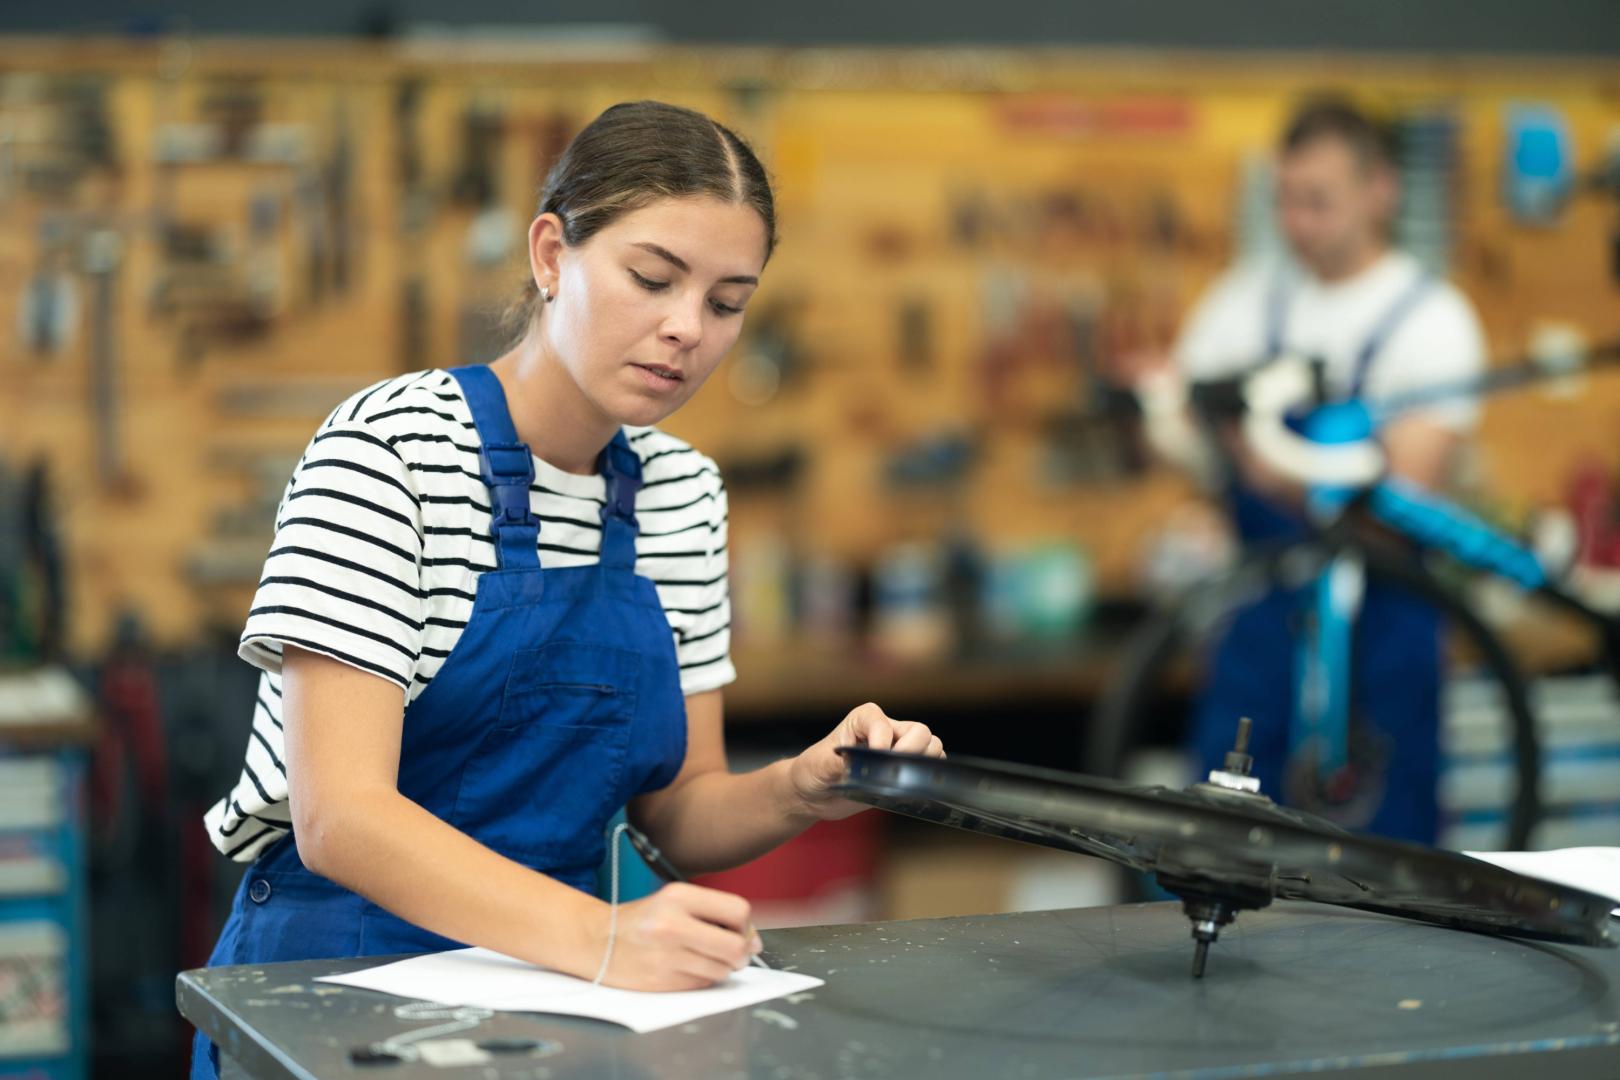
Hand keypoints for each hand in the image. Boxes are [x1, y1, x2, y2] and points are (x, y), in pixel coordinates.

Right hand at [593, 882, 761, 991]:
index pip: (737, 910)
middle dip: (741, 953)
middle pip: (736, 946)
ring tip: (701, 958)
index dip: (746, 926)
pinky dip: (701, 979)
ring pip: (722, 969)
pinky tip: (684, 968)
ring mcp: (666, 955)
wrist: (596, 941)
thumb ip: (715, 914)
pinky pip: (702, 984)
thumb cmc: (642, 921)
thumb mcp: (674, 901)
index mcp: (678, 896)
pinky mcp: (661, 981)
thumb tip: (754, 941)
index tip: (741, 932)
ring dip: (721, 968)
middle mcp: (672, 923)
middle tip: (734, 953)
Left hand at [787, 702, 943, 820]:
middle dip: (911, 751)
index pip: (884, 724)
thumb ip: (839, 762)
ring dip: (921, 764)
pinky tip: (905, 789)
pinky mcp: (903, 771)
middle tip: (891, 772)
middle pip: (920, 731)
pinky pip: (928, 769)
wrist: (814, 794)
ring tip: (898, 780)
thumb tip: (859, 768)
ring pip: (931, 747)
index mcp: (864, 719)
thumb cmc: (813, 770)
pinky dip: (924, 778)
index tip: (873, 758)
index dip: (882, 741)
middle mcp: (886, 730)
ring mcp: (898, 750)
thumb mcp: (818, 765)